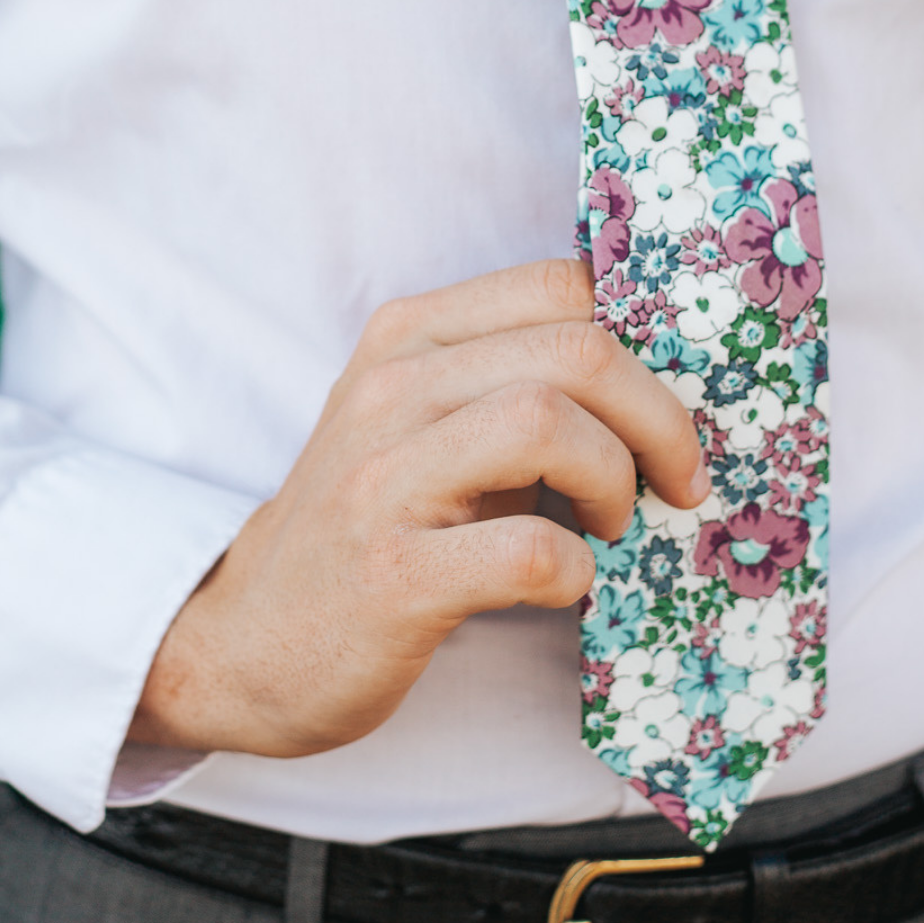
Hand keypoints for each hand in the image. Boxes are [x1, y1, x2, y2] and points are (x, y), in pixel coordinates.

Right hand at [129, 256, 706, 756]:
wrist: (247, 637)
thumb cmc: (370, 524)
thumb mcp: (423, 421)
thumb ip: (511, 378)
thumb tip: (658, 377)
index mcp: (408, 336)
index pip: (559, 285)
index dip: (642, 343)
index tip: (663, 410)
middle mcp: (391, 389)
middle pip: (574, 350)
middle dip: (658, 416)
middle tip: (676, 478)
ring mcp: (385, 479)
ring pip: (548, 424)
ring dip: (616, 479)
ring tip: (613, 524)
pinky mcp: (392, 574)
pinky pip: (527, 550)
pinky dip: (576, 569)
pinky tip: (567, 584)